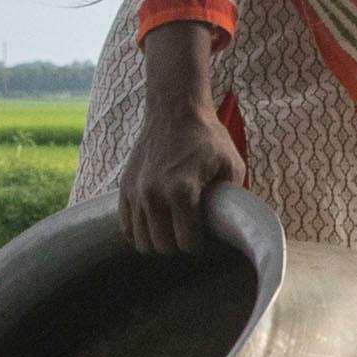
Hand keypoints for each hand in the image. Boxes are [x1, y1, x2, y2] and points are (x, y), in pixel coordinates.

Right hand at [117, 66, 242, 255]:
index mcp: (181, 191)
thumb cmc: (206, 137)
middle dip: (178, 247)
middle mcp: (153, 195)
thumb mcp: (232, 164)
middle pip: (161, 246)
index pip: (186, 243)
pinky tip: (155, 225)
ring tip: (172, 232)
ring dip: (158, 242)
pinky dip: (140, 232)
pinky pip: (126, 227)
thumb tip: (233, 224)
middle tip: (190, 236)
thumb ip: (232, 197)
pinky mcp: (123, 188)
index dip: (200, 247)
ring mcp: (135, 192)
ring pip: (140, 242)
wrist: (174, 109)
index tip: (207, 239)